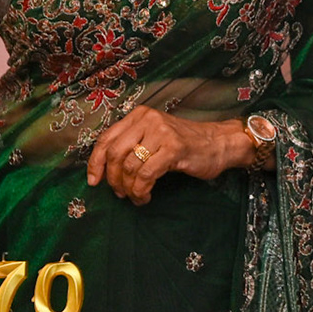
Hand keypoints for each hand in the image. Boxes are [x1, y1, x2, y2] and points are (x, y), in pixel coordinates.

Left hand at [86, 106, 252, 205]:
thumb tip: (105, 171)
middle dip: (113, 178)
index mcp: (139, 115)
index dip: (95, 162)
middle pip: (115, 153)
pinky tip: (145, 196)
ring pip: (129, 166)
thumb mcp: (154, 138)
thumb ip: (131, 146)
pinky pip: (146, 174)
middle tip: (119, 193)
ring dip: (129, 188)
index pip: (106, 138)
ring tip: (136, 196)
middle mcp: (147, 119)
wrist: (219, 144)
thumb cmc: (185, 145)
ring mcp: (161, 132)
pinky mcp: (173, 148)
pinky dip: (141, 190)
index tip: (94, 181)